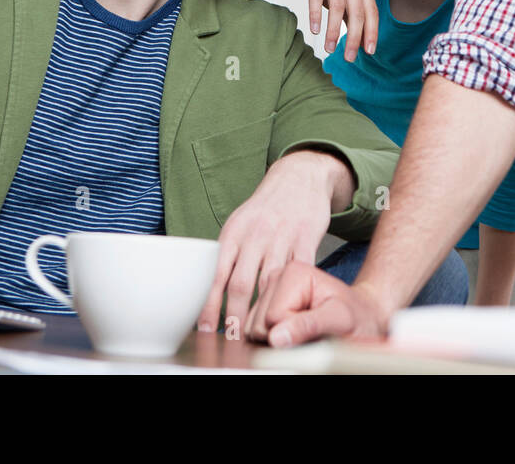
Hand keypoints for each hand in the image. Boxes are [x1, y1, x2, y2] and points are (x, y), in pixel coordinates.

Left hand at [195, 151, 346, 335]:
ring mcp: (282, 237)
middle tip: (232, 339)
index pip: (217, 274)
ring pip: (270, 283)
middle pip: (241, 283)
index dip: (210, 304)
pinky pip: (300, 272)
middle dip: (234, 316)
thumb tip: (212, 289)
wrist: (300, 176)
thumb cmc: (267, 207)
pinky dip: (295, 293)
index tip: (206, 328)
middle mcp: (256, 235)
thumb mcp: (240, 222)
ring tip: (258, 332)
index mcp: (234, 232)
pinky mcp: (307, 238)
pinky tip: (291, 309)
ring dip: (263, 311)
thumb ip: (228, 253)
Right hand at [244, 260, 388, 345]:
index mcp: (293, 272)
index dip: (294, 332)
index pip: (274, 318)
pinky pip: (253, 336)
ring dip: (278, 342)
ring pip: (253, 332)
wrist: (361, 316)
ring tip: (306, 333)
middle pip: (259, 325)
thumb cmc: (355, 316)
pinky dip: (272, 343)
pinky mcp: (263, 308)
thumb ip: (309, 325)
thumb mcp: (340, 320)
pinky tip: (293, 335)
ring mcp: (267, 293)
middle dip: (284, 338)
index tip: (320, 326)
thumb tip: (275, 337)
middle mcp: (275, 278)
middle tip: (314, 333)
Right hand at [278, 0, 377, 60]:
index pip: (371, 10)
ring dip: (334, 30)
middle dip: (354, 37)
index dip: (372, 32)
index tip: (369, 52)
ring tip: (329, 48)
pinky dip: (316, 14)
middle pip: (356, 11)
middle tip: (349, 58)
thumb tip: (362, 42)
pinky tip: (315, 30)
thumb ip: (352, 14)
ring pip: (337, 6)